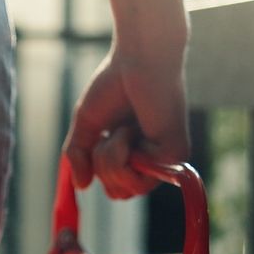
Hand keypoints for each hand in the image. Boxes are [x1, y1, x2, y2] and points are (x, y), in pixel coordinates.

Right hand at [62, 38, 189, 200]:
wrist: (139, 59)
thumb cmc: (115, 84)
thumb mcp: (87, 125)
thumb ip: (79, 156)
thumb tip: (81, 187)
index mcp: (138, 152)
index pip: (116, 187)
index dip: (98, 172)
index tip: (99, 140)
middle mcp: (155, 160)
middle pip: (119, 194)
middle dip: (101, 166)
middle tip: (108, 135)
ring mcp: (166, 160)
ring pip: (126, 191)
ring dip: (110, 159)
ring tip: (122, 129)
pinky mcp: (174, 157)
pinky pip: (136, 179)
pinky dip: (121, 152)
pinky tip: (130, 129)